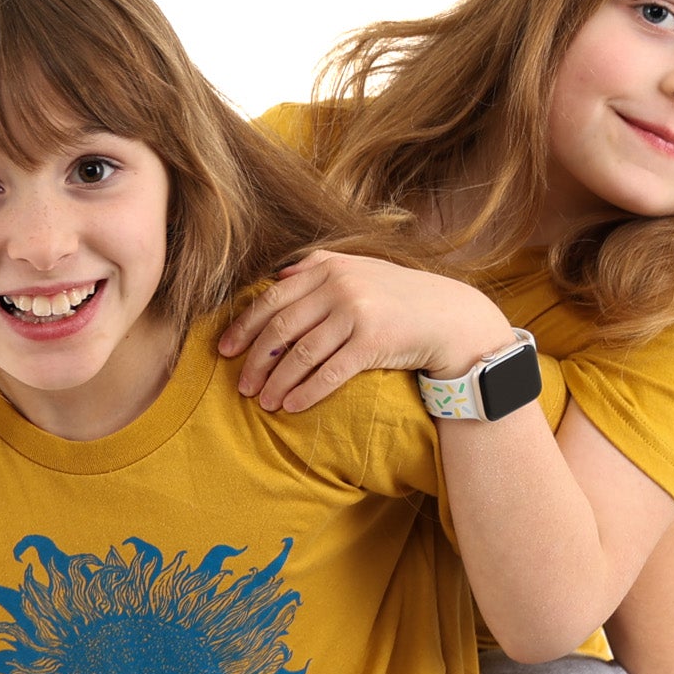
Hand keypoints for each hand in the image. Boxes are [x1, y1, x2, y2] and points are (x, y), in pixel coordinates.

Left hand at [217, 251, 512, 411]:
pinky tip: (292, 406)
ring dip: (278, 382)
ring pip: (300, 354)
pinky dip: (306, 392)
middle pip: (280, 329)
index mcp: (327, 267)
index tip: (225, 351)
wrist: (448, 316)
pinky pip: (328, 373)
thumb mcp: (358, 271)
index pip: (271, 299)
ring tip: (265, 402)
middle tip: (242, 386)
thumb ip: (318, 270)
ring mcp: (356, 312)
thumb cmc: (397, 298)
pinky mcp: (372, 342)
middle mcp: (338, 285)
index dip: (244, 327)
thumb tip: (274, 279)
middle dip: (255, 361)